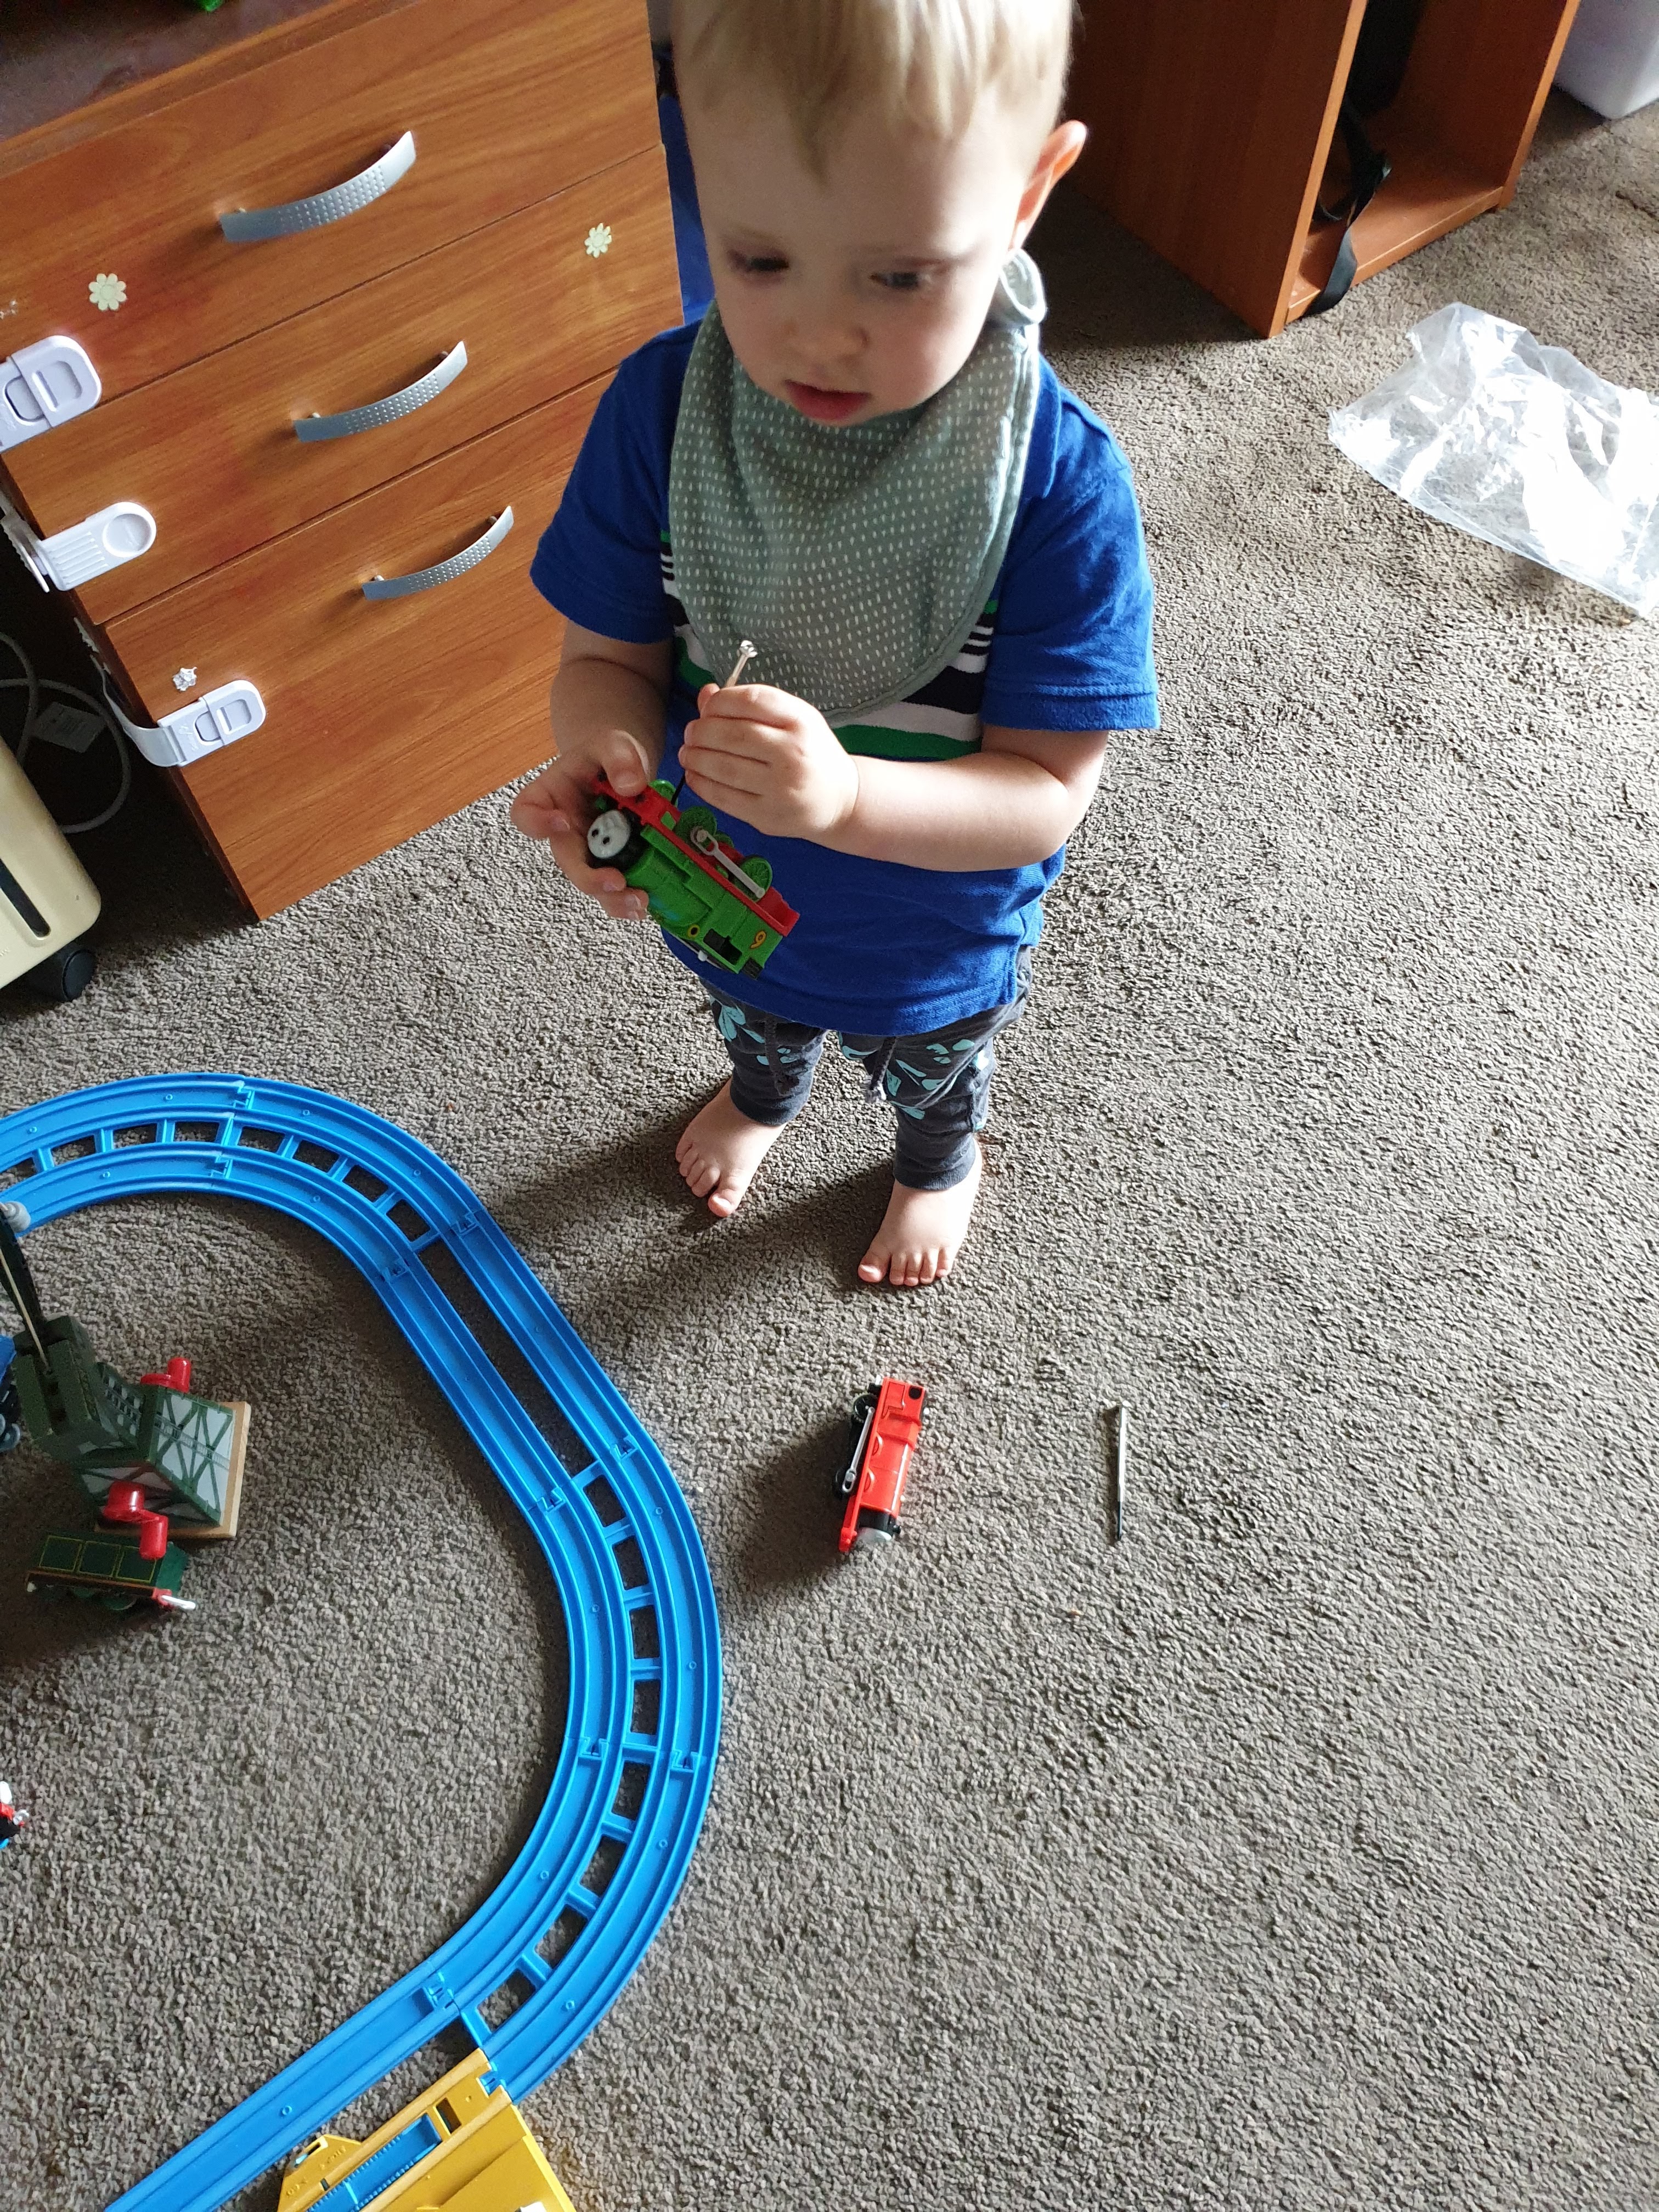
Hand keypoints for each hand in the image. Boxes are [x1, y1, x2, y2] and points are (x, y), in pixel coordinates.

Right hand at [509, 730, 654, 921]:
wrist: (621, 767)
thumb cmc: (607, 754)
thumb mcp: (612, 744)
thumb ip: (618, 758)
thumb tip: (631, 785)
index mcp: (548, 797)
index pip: (526, 813)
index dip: (538, 823)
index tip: (561, 821)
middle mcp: (562, 831)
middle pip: (565, 860)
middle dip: (589, 877)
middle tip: (616, 881)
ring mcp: (586, 850)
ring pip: (590, 881)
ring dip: (612, 897)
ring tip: (638, 901)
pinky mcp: (608, 862)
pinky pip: (612, 888)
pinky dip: (627, 899)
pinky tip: (644, 906)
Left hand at [678, 683, 859, 841]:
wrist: (840, 800)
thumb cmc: (811, 753)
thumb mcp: (792, 720)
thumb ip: (751, 705)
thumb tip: (706, 695)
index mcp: (801, 721)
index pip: (750, 701)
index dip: (719, 702)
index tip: (707, 707)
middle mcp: (793, 753)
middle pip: (732, 734)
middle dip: (701, 731)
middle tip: (691, 732)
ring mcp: (780, 788)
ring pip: (723, 767)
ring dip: (695, 757)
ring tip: (688, 752)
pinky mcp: (767, 816)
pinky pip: (724, 798)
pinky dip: (701, 784)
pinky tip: (694, 774)